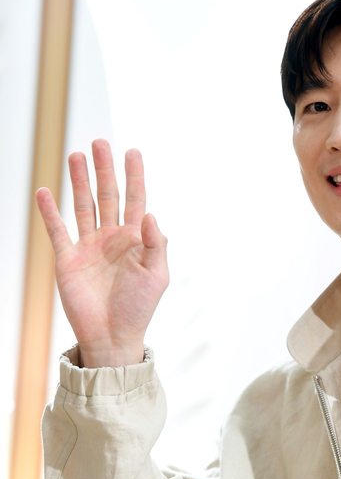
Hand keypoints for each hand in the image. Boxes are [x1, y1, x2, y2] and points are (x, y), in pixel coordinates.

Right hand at [36, 139, 168, 367]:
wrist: (113, 335)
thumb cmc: (139, 307)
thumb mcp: (156, 274)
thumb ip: (156, 244)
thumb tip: (153, 215)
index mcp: (136, 239)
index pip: (136, 200)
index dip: (134, 176)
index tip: (132, 151)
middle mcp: (112, 238)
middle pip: (108, 195)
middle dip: (104, 170)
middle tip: (100, 142)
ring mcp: (89, 246)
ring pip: (84, 205)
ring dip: (79, 181)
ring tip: (76, 155)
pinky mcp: (68, 259)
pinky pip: (58, 230)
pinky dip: (50, 212)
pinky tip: (45, 190)